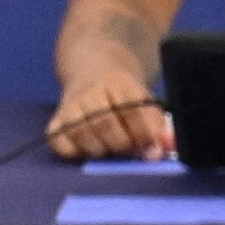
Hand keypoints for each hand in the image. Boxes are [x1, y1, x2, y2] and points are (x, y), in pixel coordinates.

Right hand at [45, 79, 171, 162]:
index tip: (153, 152)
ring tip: (112, 151)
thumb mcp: (146, 102)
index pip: (131, 110)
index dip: (143, 134)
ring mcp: (69, 107)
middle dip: (122, 144)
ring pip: (81, 134)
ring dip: (100, 150)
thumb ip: (159, 127)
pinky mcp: (55, 122)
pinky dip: (74, 152)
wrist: (92, 71)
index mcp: (119, 85)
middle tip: (131, 153)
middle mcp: (90, 93)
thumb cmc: (124, 96)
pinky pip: (59, 143)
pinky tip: (87, 151)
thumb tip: (169, 147)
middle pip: (104, 123)